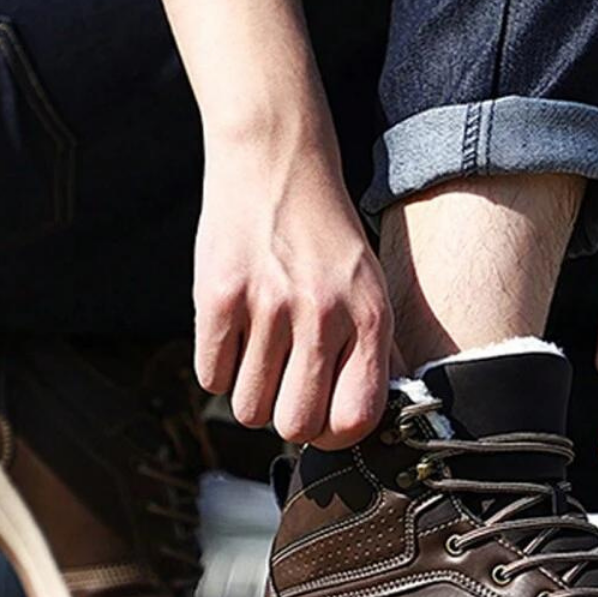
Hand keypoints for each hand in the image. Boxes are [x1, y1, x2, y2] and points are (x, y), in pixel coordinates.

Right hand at [194, 125, 393, 448]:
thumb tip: (386, 416)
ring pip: (248, 409)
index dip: (336, 435)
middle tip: (285, 388)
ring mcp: (268, 305)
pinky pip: (211, 377)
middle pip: (296, 425)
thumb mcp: (369, 287)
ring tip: (259, 357)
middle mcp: (323, 314)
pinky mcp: (218, 296)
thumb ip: (377, 352)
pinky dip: (219, 369)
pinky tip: (233, 336)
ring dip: (250, 394)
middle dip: (286, 418)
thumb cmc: (326, 236)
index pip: (356, 418)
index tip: (323, 420)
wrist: (275, 161)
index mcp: (369, 317)